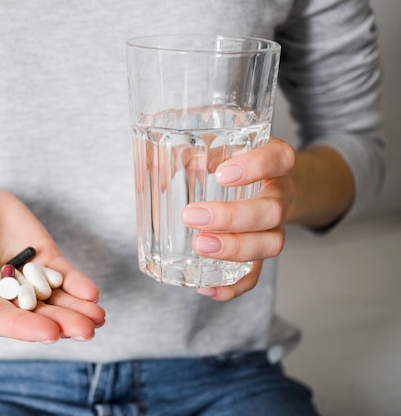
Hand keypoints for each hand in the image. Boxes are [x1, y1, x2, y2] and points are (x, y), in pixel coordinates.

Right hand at [0, 187, 104, 341]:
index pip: (4, 320)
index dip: (27, 328)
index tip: (51, 333)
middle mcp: (6, 296)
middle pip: (36, 315)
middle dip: (62, 323)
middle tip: (86, 330)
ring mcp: (27, 277)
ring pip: (55, 299)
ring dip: (77, 309)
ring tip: (97, 318)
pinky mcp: (43, 258)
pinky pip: (63, 275)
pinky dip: (78, 284)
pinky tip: (92, 293)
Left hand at [181, 137, 296, 300]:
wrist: (268, 181)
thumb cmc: (235, 160)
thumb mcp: (220, 147)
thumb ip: (192, 152)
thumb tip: (154, 162)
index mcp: (275, 162)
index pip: (279, 159)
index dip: (256, 167)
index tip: (221, 174)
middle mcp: (280, 195)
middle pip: (272, 211)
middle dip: (231, 217)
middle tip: (192, 216)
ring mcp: (275, 227)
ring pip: (270, 245)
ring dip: (234, 249)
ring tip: (199, 246)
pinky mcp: (261, 253)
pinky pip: (255, 275)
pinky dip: (232, 286)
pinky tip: (205, 287)